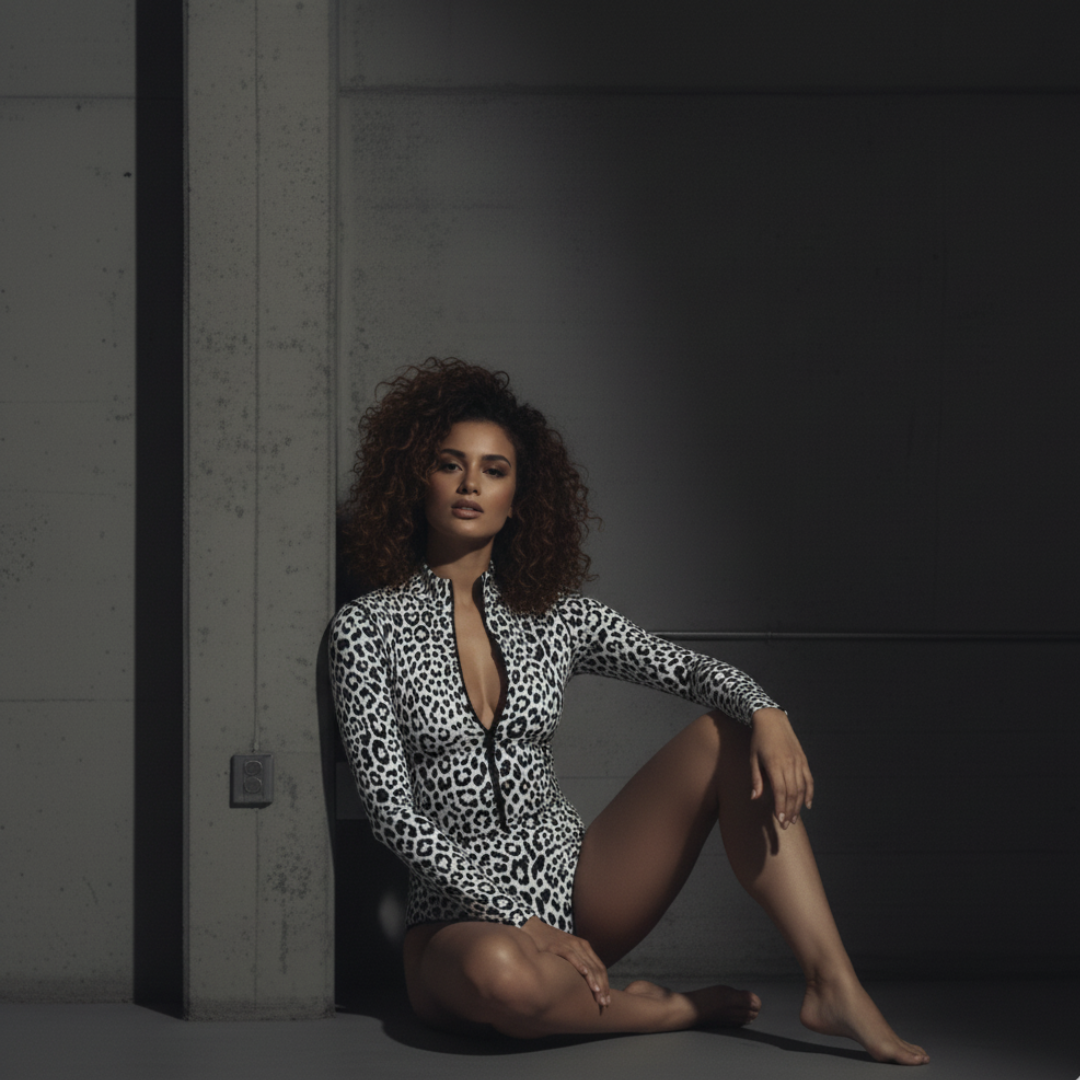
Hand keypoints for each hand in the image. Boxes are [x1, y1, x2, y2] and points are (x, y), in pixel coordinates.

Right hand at [520, 916, 610, 1008]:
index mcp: (584, 948)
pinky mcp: (558, 945)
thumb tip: (585, 986)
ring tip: (598, 994)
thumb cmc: (550, 946)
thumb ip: (576, 965)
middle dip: (602, 987)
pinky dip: (579, 964)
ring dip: (593, 980)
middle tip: (604, 1003)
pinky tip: (585, 973)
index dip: (605, 984)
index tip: (607, 1001)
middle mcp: (580, 945)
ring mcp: (570, 944)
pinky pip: (571, 956)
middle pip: (596, 968)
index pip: (600, 968)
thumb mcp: (567, 953)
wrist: (533, 930)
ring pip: (587, 964)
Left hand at [750, 707, 814, 828]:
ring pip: (802, 788)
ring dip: (799, 805)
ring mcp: (798, 762)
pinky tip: (807, 805)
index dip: (781, 808)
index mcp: (775, 764)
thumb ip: (756, 779)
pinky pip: (809, 779)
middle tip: (787, 825)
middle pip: (792, 793)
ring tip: (795, 818)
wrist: (772, 720)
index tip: (780, 821)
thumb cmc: (759, 740)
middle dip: (790, 811)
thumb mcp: (753, 758)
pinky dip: (809, 793)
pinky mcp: (803, 760)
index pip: (780, 792)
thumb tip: (755, 798)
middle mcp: (789, 764)